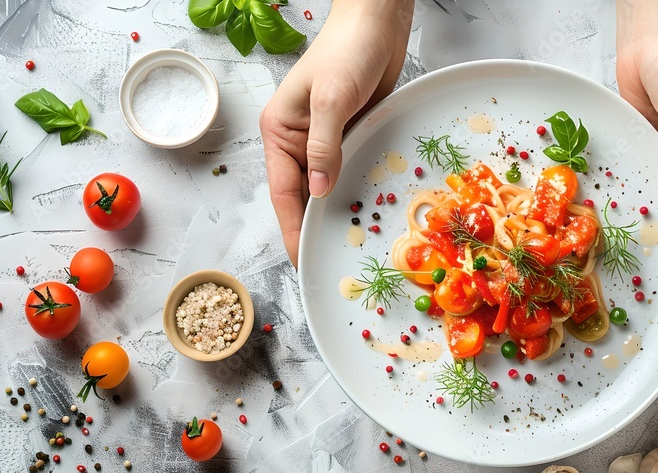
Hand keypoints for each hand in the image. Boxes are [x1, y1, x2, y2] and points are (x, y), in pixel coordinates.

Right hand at [259, 0, 413, 266]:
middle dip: (312, 229)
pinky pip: (349, 172)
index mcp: (280, 133)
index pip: (284, 192)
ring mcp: (324, 141)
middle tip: (328, 263)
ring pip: (326, 188)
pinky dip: (355, 191)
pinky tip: (367, 212)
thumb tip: (317, 191)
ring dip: (336, 212)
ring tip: (346, 248)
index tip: (300, 259)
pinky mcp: (349, 137)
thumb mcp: (332, 99)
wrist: (377, 22)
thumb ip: (324, 146)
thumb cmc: (347, 51)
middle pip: (302, 197)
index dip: (291, 229)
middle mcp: (298, 141)